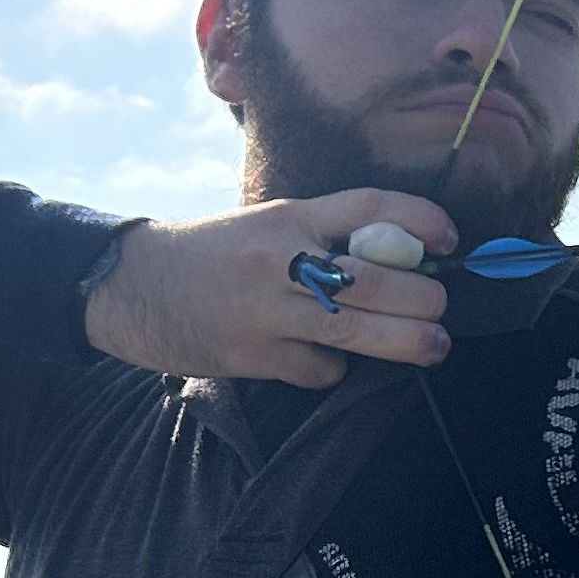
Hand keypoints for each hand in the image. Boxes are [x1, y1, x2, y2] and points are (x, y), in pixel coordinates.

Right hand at [81, 191, 458, 384]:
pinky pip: (315, 369)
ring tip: (435, 346)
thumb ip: (321, 236)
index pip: (367, 207)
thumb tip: (399, 260)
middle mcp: (279, 258)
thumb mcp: (263, 225)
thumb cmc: (208, 253)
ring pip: (353, 329)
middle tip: (442, 308)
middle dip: (421, 297)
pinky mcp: (251, 355)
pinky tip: (326, 362)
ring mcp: (264, 310)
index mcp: (287, 216)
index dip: (419, 220)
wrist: (127, 284)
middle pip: (371, 278)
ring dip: (405, 341)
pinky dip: (332, 370)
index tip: (451, 239)